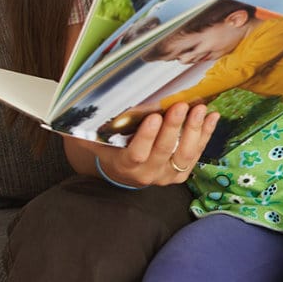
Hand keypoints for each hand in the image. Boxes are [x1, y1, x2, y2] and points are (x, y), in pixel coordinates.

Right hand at [96, 102, 217, 185]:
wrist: (127, 172)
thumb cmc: (113, 149)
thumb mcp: (99, 142)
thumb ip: (90, 131)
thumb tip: (70, 114)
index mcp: (126, 165)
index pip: (137, 154)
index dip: (146, 137)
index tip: (154, 117)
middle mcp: (148, 173)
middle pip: (164, 151)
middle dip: (174, 127)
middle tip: (180, 106)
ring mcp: (167, 175)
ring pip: (185, 154)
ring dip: (194, 130)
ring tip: (200, 109)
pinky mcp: (182, 173)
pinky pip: (197, 153)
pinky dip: (206, 135)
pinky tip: (212, 117)